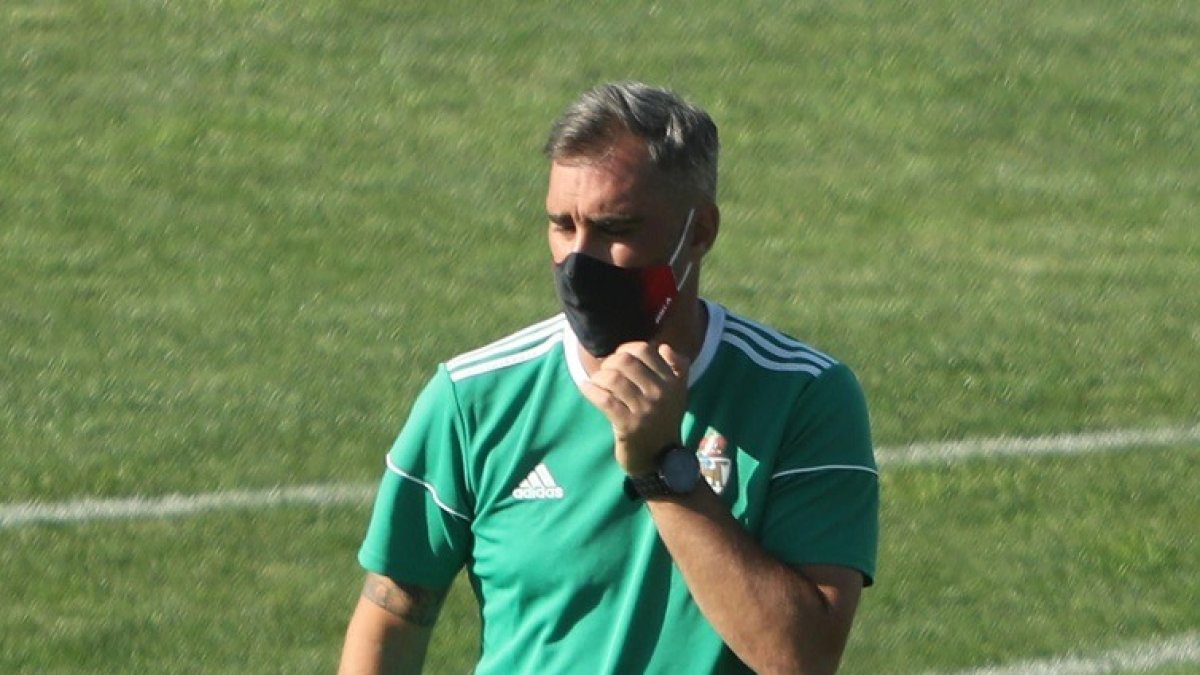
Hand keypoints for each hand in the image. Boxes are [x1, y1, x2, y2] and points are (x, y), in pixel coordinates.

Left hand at [580, 341, 690, 474]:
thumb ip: (677, 368)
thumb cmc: (662, 422)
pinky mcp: (628, 425)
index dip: (625, 350)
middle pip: (625, 361)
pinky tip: (586, 388)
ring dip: (598, 377)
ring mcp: (645, 410)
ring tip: (596, 382)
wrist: (659, 460)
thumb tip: (665, 347)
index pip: (644, 350)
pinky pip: (604, 399)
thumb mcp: (678, 394)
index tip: (618, 361)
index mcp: (673, 381)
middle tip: (605, 373)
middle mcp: (662, 393)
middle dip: (609, 363)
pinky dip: (590, 390)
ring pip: (613, 378)